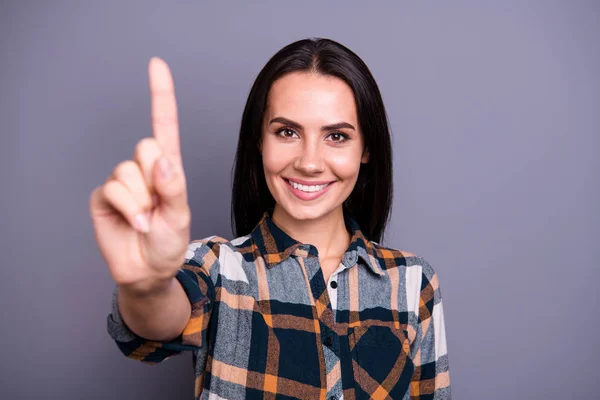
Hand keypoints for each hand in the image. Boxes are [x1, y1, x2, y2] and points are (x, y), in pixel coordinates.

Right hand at [89, 58, 190, 293]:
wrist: (148, 269)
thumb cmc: (169, 241)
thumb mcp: (180, 215)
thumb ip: (173, 187)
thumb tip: (161, 161)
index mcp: (167, 167)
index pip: (163, 125)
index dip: (160, 95)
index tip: (156, 64)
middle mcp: (144, 169)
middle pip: (146, 147)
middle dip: (155, 178)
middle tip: (158, 204)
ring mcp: (122, 181)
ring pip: (129, 171)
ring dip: (141, 200)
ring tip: (146, 219)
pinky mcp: (104, 196)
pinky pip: (113, 188)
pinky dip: (127, 208)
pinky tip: (133, 222)